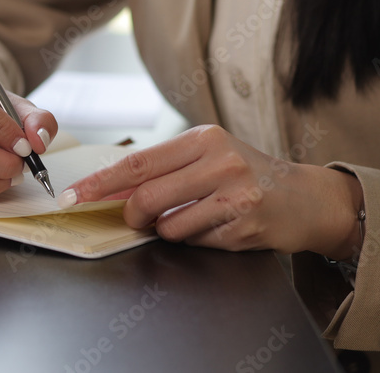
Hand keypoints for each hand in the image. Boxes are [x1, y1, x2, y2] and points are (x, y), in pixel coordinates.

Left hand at [61, 125, 363, 257]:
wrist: (305, 197)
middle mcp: (220, 161)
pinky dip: (196, 240)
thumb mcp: (207, 157)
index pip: (138, 162)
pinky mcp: (246, 224)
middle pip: (147, 196)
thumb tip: (110, 188)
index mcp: (203, 138)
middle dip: (130, 215)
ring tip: (194, 217)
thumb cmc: (245, 175)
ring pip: (169, 226)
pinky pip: (197, 242)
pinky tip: (217, 226)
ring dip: (168, 230)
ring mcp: (235, 193)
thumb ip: (164, 169)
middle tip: (133, 220)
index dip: (101, 182)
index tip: (74, 196)